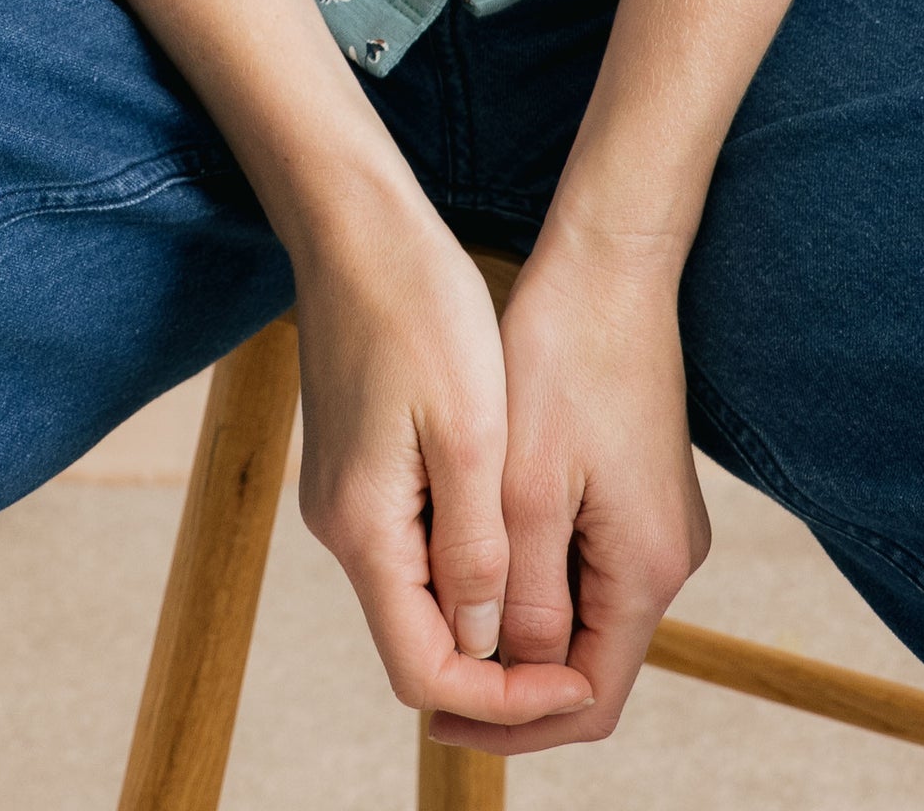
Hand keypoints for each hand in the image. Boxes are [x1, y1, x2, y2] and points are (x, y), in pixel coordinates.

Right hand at [291, 212, 593, 736]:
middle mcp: (343, 529)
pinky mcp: (356, 465)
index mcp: (365, 530)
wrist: (355, 225)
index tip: (575, 678)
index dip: (503, 697)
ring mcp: (344, 497)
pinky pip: (412, 543)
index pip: (424, 671)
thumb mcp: (469, 432)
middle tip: (580, 650)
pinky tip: (518, 525)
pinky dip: (466, 557)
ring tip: (564, 590)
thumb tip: (486, 644)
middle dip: (500, 664)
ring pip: (419, 593)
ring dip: (487, 607)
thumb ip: (476, 548)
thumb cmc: (419, 309)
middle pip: (419, 642)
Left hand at [425, 223, 709, 754]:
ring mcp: (659, 523)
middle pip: (589, 662)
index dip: (515, 724)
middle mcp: (667, 559)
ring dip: (520, 626)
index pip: (588, 700)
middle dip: (512, 682)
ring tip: (446, 622)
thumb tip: (508, 680)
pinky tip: (482, 558)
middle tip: (434, 681)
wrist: (609, 264)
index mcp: (646, 570)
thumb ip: (521, 596)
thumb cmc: (561, 360)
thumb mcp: (525, 489)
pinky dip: (537, 577)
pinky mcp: (643, 489)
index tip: (443, 719)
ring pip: (585, 611)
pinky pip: (589, 563)